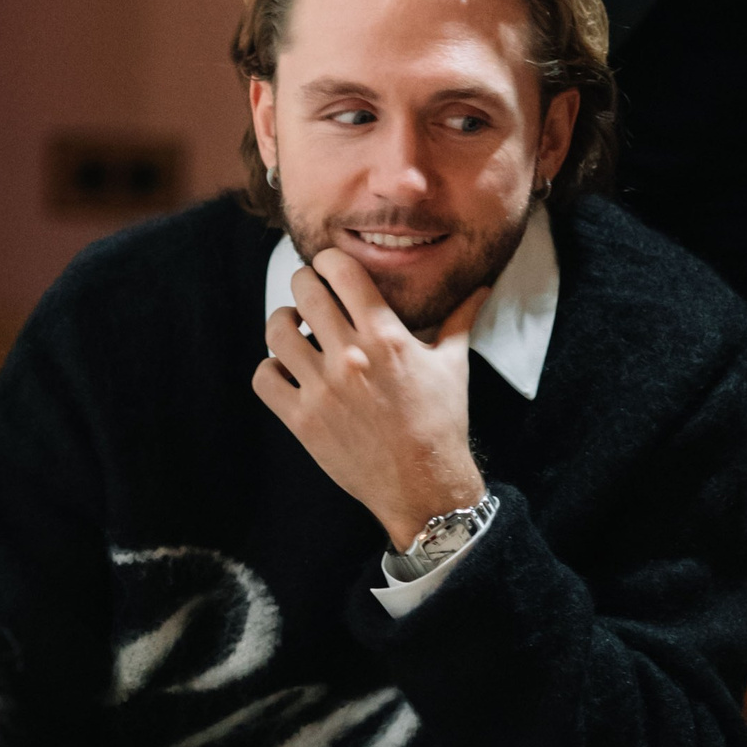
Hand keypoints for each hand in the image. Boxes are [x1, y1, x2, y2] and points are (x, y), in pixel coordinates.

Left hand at [253, 250, 486, 549]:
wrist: (424, 485)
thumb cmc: (441, 422)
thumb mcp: (454, 365)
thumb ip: (461, 319)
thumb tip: (482, 287)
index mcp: (387, 337)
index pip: (341, 271)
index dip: (329, 261)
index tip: (330, 268)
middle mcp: (351, 357)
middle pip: (304, 292)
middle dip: (303, 284)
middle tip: (310, 293)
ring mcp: (322, 389)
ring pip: (276, 331)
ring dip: (282, 323)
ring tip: (295, 329)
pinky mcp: (302, 420)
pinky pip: (264, 377)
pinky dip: (270, 368)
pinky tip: (287, 370)